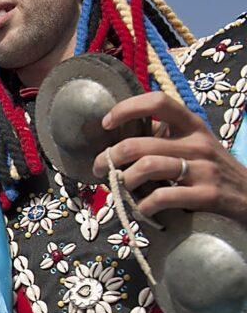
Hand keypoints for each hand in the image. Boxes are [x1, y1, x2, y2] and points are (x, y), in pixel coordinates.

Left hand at [94, 92, 246, 224]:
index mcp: (192, 126)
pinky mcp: (207, 195)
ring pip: (147, 167)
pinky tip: (143, 209)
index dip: (127, 108)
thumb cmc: (214, 171)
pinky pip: (163, 197)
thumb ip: (165, 139)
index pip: (159, 102)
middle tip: (99, 170)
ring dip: (123, 182)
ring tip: (119, 190)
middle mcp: (197, 143)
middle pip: (139, 144)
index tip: (106, 123)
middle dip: (109, 158)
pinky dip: (144, 206)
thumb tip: (121, 139)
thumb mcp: (195, 146)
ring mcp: (203, 169)